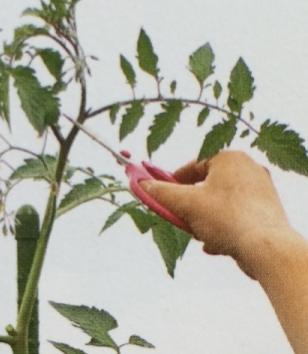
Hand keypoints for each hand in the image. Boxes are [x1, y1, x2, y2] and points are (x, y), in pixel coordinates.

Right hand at [140, 151, 289, 259]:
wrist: (267, 249)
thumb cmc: (228, 219)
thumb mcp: (186, 204)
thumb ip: (161, 193)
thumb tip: (141, 184)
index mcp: (230, 159)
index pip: (194, 165)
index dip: (174, 179)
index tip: (163, 192)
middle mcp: (249, 170)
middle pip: (207, 185)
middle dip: (191, 204)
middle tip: (181, 216)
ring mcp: (260, 192)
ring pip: (221, 203)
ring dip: (205, 219)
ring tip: (198, 233)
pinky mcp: (266, 212)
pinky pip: (236, 216)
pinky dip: (222, 228)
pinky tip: (214, 244)